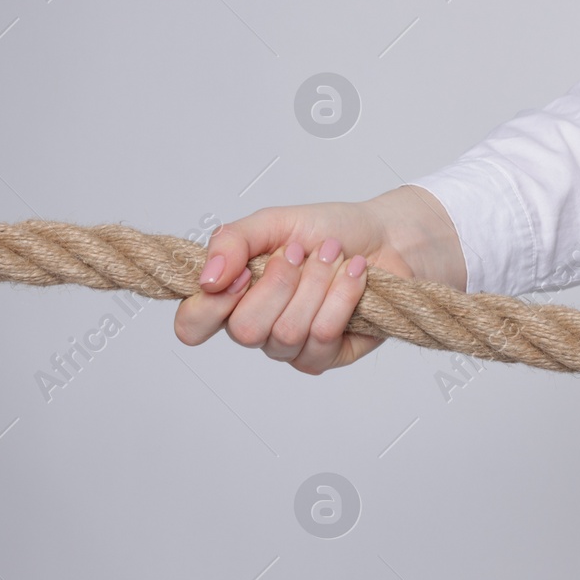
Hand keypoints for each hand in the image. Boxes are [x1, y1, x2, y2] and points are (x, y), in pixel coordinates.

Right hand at [173, 186, 463, 373]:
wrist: (387, 238)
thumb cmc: (327, 229)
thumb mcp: (273, 222)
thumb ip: (231, 241)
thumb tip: (206, 277)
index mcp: (231, 295)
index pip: (192, 325)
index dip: (210, 306)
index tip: (242, 273)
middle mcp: (255, 327)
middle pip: (243, 330)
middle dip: (280, 283)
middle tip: (301, 252)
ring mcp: (289, 347)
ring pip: (286, 333)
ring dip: (315, 284)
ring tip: (332, 256)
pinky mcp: (325, 357)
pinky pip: (322, 338)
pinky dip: (342, 298)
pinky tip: (354, 275)